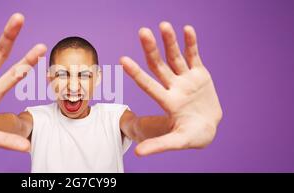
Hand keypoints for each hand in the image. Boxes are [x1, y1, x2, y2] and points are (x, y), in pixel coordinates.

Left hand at [120, 22, 222, 155]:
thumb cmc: (192, 136)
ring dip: (170, 41)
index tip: (123, 60)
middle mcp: (173, 87)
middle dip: (151, 49)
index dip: (136, 73)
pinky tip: (187, 29)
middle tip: (142, 32)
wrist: (208, 128)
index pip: (148, 85)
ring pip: (175, 57)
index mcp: (167, 102)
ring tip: (163, 25)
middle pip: (159, 66)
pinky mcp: (199, 74)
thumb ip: (159, 145)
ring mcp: (185, 79)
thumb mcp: (177, 142)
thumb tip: (137, 154)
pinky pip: (194, 56)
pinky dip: (191, 43)